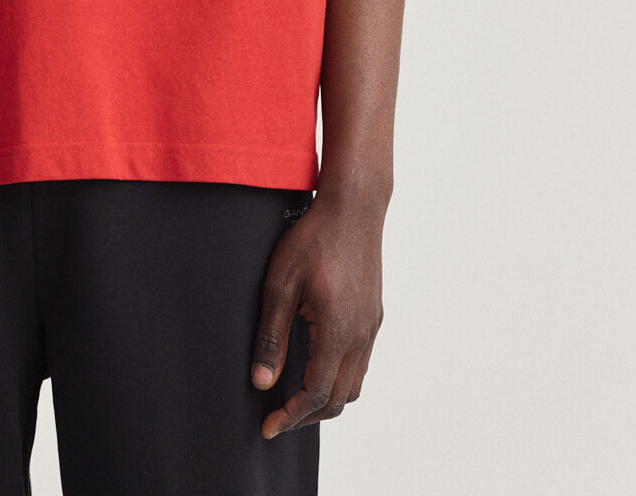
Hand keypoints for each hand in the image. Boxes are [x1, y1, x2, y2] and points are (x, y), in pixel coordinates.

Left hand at [250, 191, 384, 438]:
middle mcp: (361, 336)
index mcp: (338, 333)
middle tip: (278, 418)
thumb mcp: (279, 286)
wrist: (353, 208)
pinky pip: (361, 362)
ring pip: (355, 384)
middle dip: (308, 415)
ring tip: (296, 398)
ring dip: (327, 398)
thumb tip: (261, 383)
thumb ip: (271, 337)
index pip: (316, 394)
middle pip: (340, 398)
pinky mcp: (374, 315)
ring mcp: (371, 326)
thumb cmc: (312, 240)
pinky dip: (340, 377)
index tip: (268, 427)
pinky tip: (318, 364)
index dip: (291, 416)